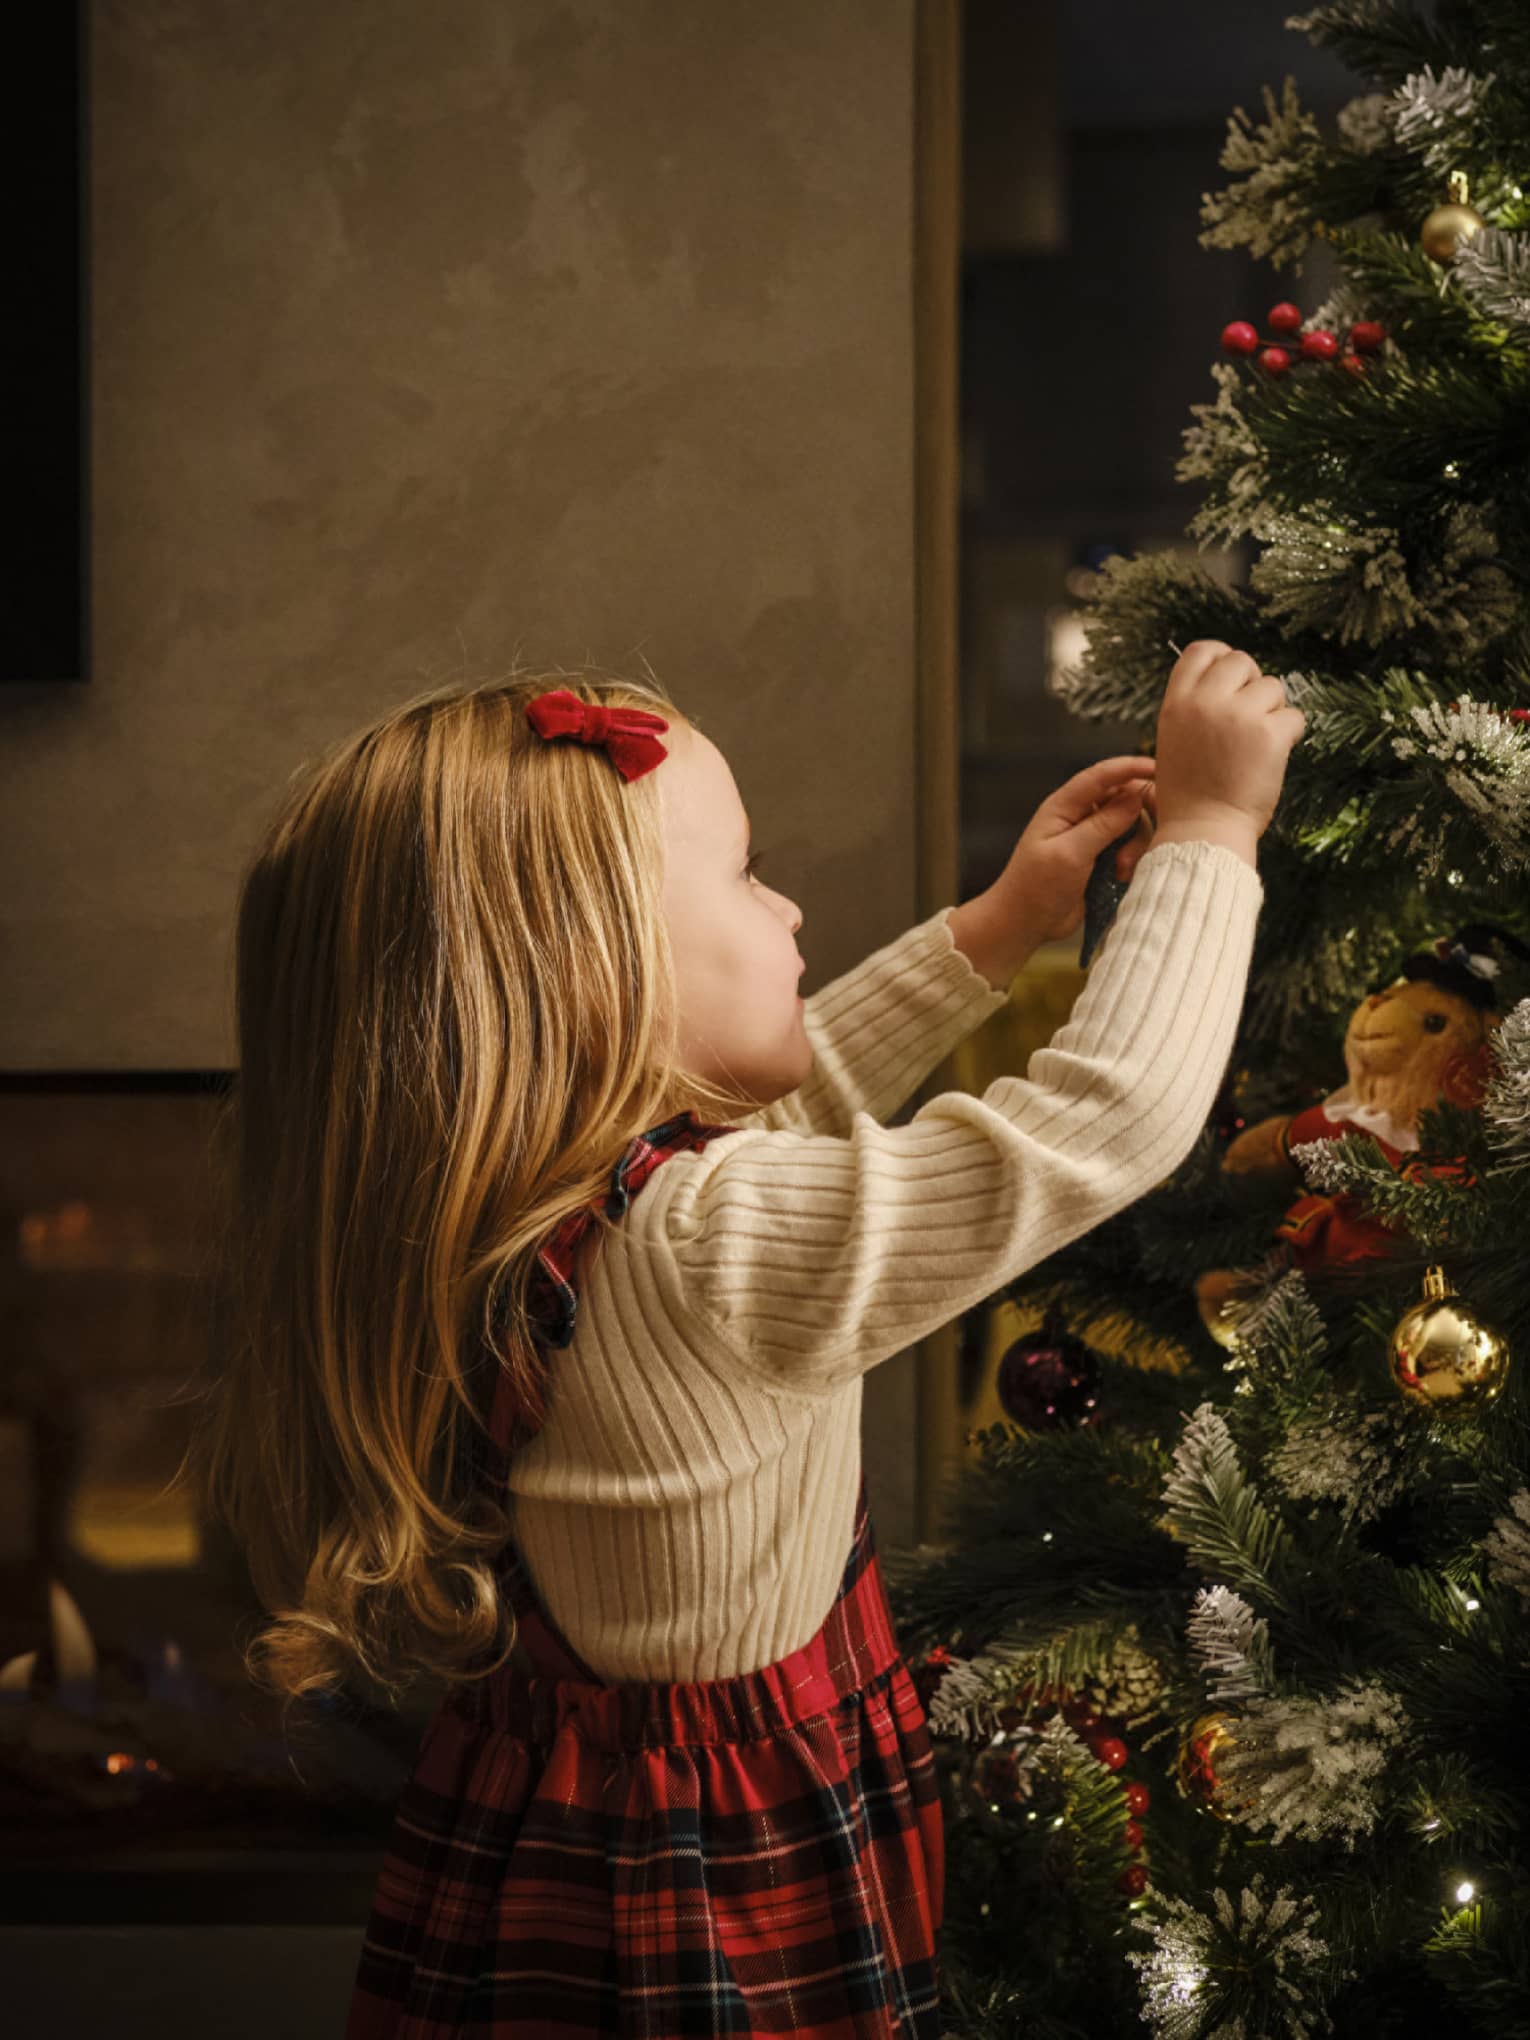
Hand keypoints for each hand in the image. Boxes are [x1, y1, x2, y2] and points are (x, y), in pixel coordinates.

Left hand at [952, 757, 1157, 986]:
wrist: (1024, 924)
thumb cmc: (1036, 887)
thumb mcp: (1070, 854)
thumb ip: (1103, 824)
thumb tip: (1135, 795)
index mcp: (1064, 806)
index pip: (1101, 775)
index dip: (1131, 767)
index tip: (1159, 769)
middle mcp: (1079, 816)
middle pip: (1124, 797)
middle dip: (1140, 815)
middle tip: (1147, 838)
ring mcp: (1091, 837)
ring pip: (1131, 824)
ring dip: (1135, 844)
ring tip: (1122, 869)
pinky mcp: (1101, 858)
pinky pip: (1129, 847)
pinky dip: (1132, 859)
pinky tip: (1121, 877)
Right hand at [1153, 640, 1304, 841]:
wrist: (1204, 830)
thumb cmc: (1190, 794)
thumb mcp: (1174, 741)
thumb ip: (1195, 709)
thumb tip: (1230, 683)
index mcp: (1176, 704)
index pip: (1201, 651)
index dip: (1221, 656)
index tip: (1233, 676)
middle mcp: (1205, 703)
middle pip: (1241, 661)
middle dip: (1252, 682)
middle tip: (1251, 713)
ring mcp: (1238, 716)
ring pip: (1272, 687)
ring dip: (1272, 711)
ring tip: (1256, 745)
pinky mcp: (1269, 734)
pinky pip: (1294, 716)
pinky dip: (1290, 734)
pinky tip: (1273, 756)